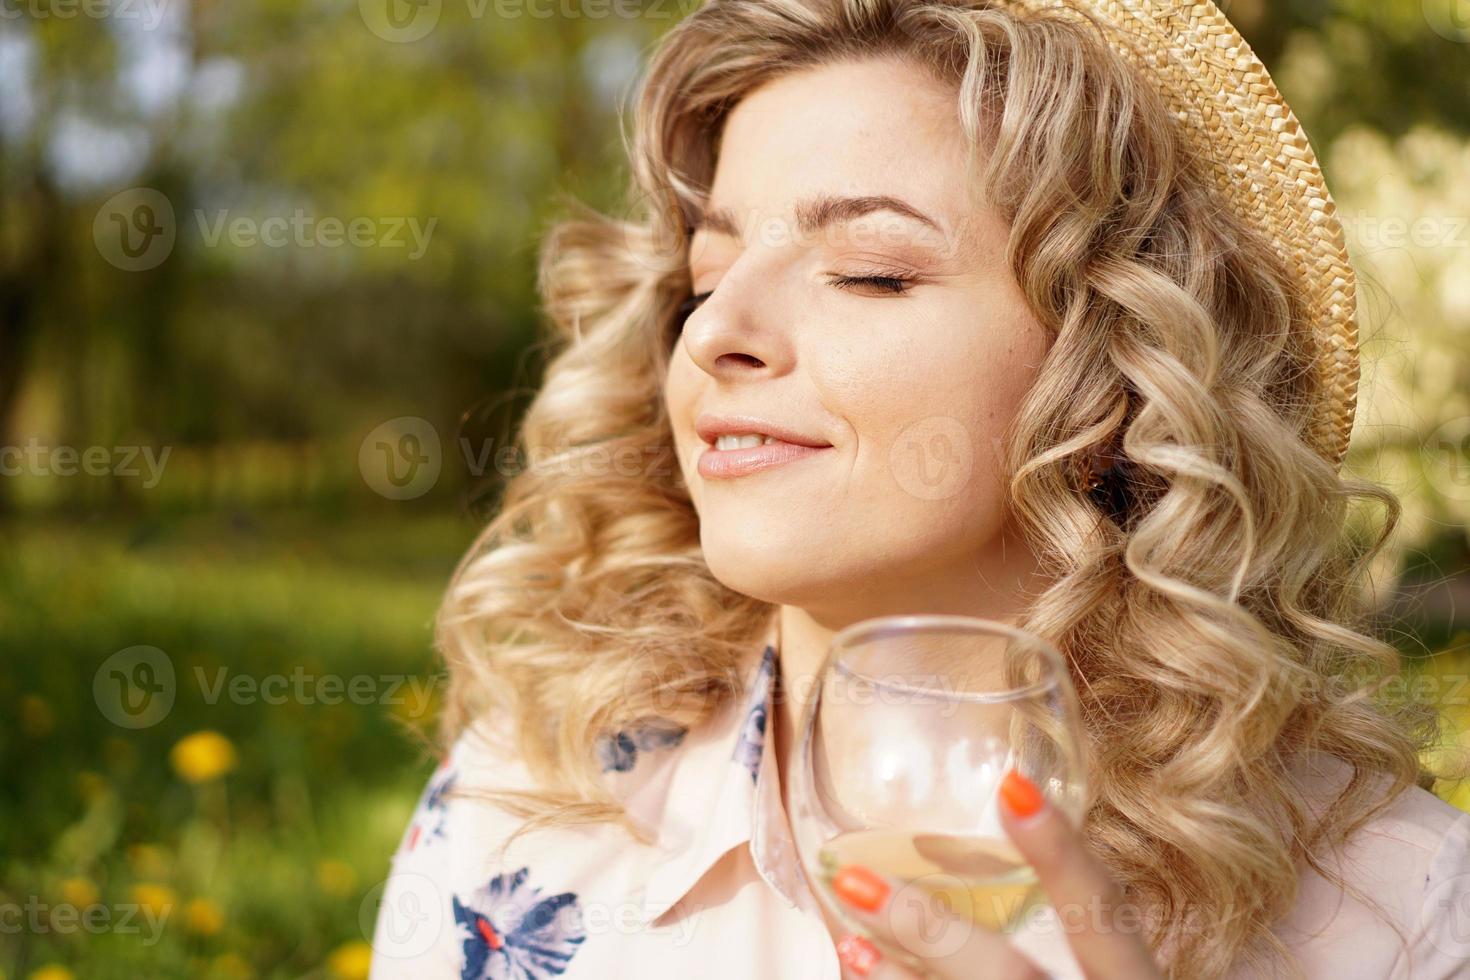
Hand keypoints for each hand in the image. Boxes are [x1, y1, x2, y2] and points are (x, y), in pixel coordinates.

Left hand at [828, 769, 1163, 979]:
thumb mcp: (1109, 972)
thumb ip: (1074, 932)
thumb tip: (998, 827)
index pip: (1103, 912)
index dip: (1060, 854)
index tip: (1012, 786)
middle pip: (1008, 976)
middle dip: (928, 930)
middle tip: (854, 881)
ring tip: (851, 945)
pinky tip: (861, 974)